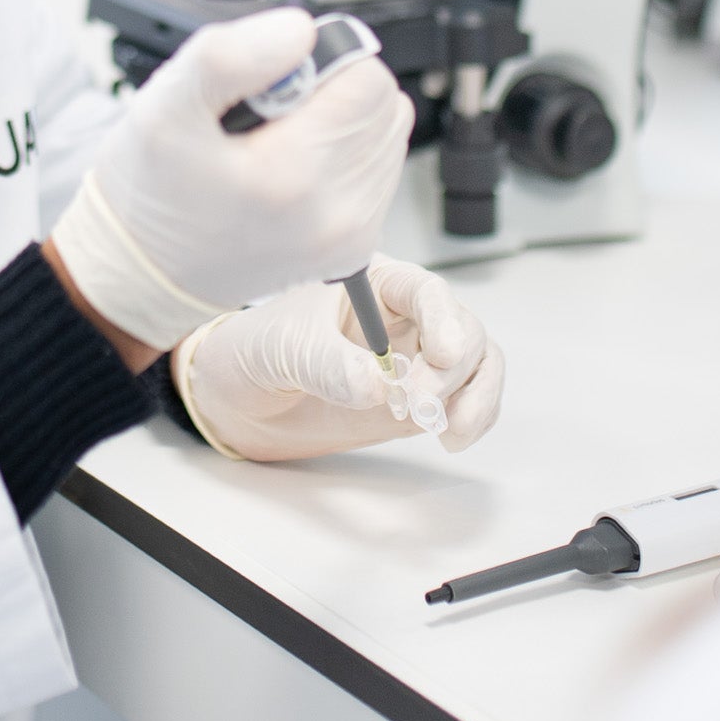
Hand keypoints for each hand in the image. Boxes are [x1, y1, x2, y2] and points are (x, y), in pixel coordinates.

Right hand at [48, 9, 411, 348]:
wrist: (144, 273)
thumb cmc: (150, 193)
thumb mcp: (164, 107)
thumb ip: (228, 56)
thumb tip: (299, 31)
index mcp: (294, 176)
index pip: (368, 78)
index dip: (321, 63)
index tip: (273, 85)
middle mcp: (336, 214)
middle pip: (383, 105)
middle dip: (333, 92)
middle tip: (270, 116)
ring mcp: (350, 237)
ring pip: (386, 135)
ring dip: (341, 124)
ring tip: (277, 144)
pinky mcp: (354, 247)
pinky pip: (378, 172)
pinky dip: (342, 158)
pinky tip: (291, 168)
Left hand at [173, 256, 505, 460]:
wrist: (242, 400)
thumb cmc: (256, 351)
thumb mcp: (282, 350)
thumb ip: (327, 364)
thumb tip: (378, 384)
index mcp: (374, 283)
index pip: (424, 290)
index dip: (443, 319)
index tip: (444, 354)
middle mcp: (404, 315)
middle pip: (461, 328)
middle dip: (452, 369)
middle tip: (418, 405)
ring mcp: (417, 358)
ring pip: (477, 363)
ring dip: (476, 396)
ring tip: (446, 430)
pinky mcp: (420, 398)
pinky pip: (468, 399)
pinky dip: (473, 418)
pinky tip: (452, 437)